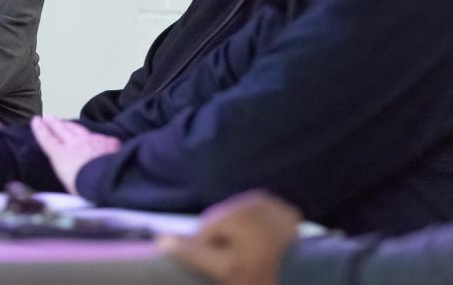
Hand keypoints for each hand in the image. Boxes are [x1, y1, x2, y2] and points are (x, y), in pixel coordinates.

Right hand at [31, 116, 119, 193]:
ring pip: (78, 130)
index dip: (40, 129)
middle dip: (54, 122)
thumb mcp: (68, 183)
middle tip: (48, 116)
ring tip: (66, 123)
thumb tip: (68, 169)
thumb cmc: (85, 188)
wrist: (108, 180)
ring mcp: (91, 140)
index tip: (36, 120)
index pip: (47, 139)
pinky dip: (95, 137)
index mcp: (61, 155)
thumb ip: (66, 171)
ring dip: (71, 126)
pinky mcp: (107, 142)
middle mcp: (75, 144)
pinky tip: (97, 137)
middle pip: (62, 130)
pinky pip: (99, 137)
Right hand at [158, 190, 300, 284]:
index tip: (219, 270)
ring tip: (252, 258)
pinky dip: (259, 231)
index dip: (207, 252)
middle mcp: (251, 199)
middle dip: (224, 241)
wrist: (313, 278)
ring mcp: (271, 204)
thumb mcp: (225, 270)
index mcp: (234, 211)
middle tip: (237, 266)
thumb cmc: (263, 276)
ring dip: (240, 235)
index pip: (203, 229)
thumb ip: (194, 253)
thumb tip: (161, 240)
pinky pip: (261, 218)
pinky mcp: (286, 212)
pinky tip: (266, 250)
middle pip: (222, 221)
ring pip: (240, 218)